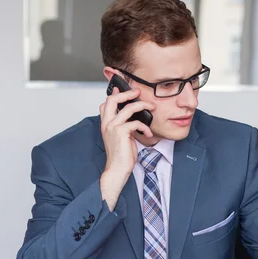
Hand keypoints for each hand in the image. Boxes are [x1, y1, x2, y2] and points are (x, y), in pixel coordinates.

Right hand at [99, 87, 154, 210]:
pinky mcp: (121, 132)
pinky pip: (136, 122)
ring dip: (142, 105)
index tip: (123, 88)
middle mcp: (107, 123)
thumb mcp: (121, 137)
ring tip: (152, 107)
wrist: (117, 169)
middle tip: (138, 92)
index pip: (105, 104)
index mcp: (106, 124)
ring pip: (128, 108)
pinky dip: (145, 127)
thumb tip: (132, 118)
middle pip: (113, 99)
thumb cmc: (121, 155)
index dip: (114, 94)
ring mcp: (113, 127)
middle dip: (127, 93)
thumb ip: (124, 126)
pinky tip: (149, 134)